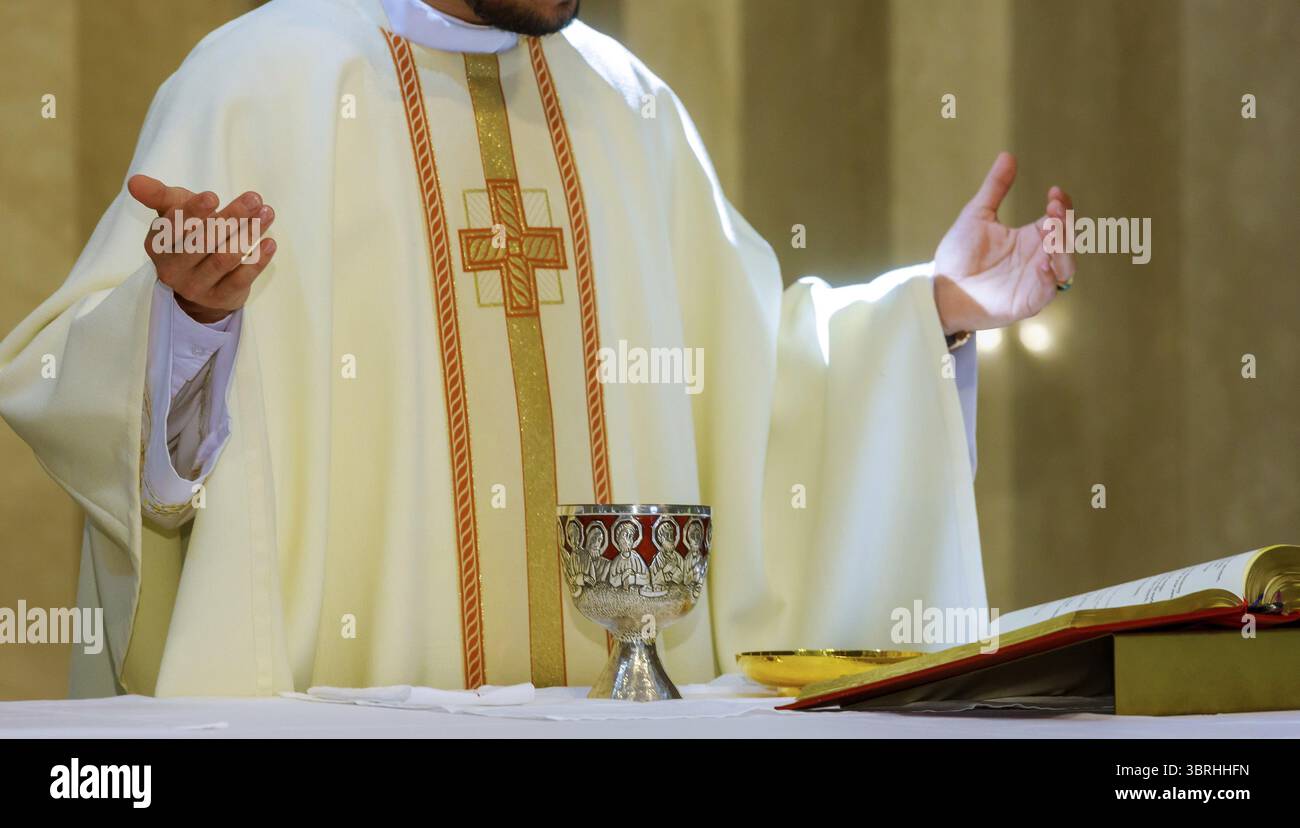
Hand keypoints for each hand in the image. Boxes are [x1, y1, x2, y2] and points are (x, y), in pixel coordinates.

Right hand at [127, 174, 276, 323]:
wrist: (202, 283)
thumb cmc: (189, 236)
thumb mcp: (173, 213)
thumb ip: (158, 196)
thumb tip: (134, 182)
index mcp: (157, 245)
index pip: (173, 227)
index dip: (193, 211)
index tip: (214, 196)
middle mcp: (172, 269)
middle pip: (202, 241)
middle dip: (231, 218)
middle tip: (254, 199)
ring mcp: (196, 286)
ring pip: (224, 259)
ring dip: (248, 234)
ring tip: (267, 213)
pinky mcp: (220, 298)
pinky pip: (241, 279)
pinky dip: (257, 260)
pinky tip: (270, 242)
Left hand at [931, 152, 1075, 333]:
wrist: (941, 289)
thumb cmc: (958, 255)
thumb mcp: (977, 215)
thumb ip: (995, 187)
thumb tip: (1008, 154)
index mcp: (1030, 238)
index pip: (1057, 219)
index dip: (1061, 205)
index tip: (1053, 192)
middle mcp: (1038, 258)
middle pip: (1067, 239)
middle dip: (1064, 223)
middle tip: (1053, 209)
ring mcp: (1035, 281)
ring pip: (1066, 266)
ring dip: (1063, 249)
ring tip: (1050, 234)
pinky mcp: (1028, 302)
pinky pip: (1049, 290)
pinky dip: (1050, 277)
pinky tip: (1042, 263)